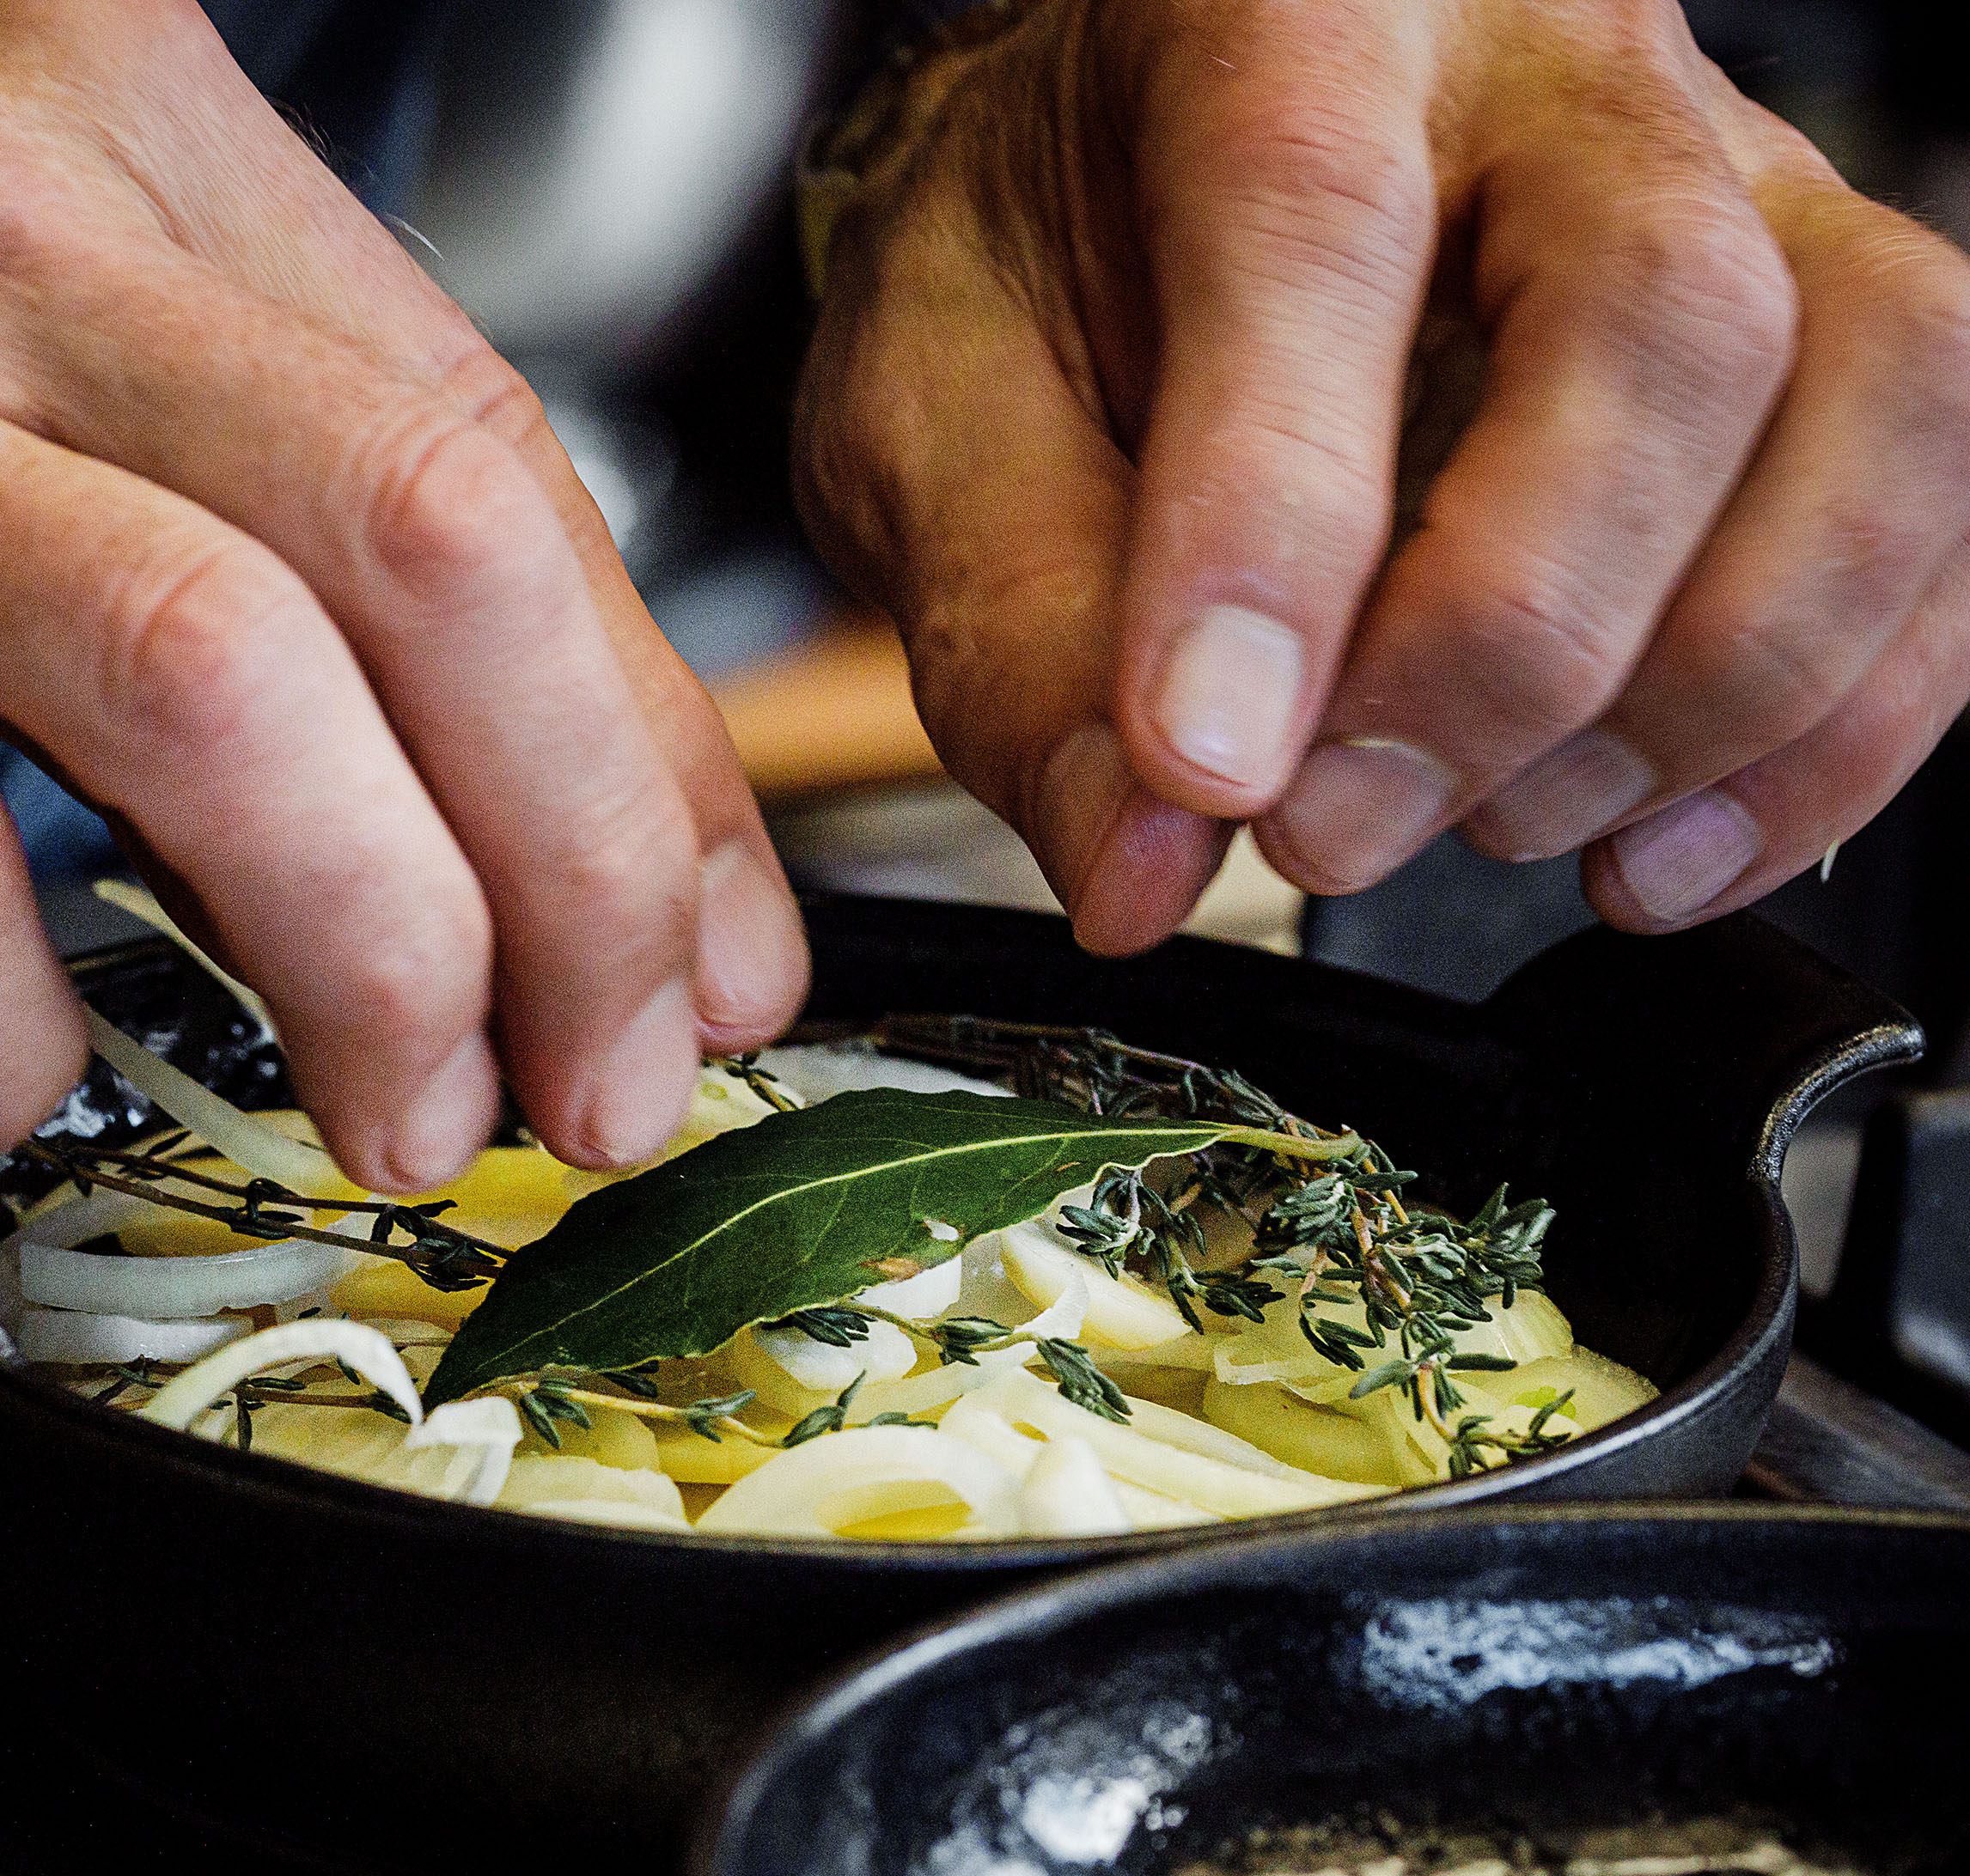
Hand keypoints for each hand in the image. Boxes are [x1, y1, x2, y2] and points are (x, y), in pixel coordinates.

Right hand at [0, 0, 804, 1184]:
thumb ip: (247, 487)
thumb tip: (518, 785)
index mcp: (108, 109)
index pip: (491, 449)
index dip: (648, 751)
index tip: (704, 949)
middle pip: (423, 554)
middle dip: (584, 875)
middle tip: (603, 1081)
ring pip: (214, 693)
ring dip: (369, 955)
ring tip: (394, 1118)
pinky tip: (0, 1082)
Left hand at [794, 0, 1969, 949]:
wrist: (1133, 164)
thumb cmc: (1045, 255)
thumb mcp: (931, 418)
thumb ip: (1018, 633)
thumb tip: (1139, 866)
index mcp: (1283, 21)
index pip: (1315, 233)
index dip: (1276, 528)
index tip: (1211, 764)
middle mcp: (1555, 66)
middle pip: (1661, 317)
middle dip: (1508, 638)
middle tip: (1330, 829)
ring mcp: (1742, 178)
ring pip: (1871, 396)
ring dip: (1708, 689)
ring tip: (1497, 833)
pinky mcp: (1835, 319)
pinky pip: (1945, 512)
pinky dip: (1835, 731)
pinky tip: (1656, 850)